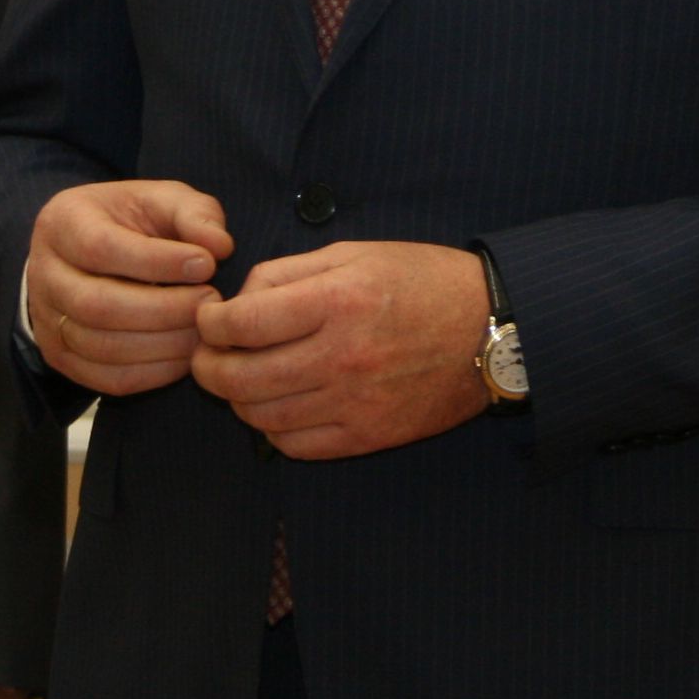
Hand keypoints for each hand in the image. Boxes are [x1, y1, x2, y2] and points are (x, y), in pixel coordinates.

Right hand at [27, 179, 234, 396]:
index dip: (157, 261)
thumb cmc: (133, 222)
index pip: (101, 248)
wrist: (89, 254)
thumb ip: (194, 214)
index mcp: (62, 223)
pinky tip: (185, 354)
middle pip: (98, 305)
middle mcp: (44, 274)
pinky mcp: (63, 359)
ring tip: (203, 329)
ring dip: (163, 344)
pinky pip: (108, 379)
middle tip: (211, 301)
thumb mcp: (162, 200)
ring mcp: (48, 322)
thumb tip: (219, 246)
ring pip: (102, 347)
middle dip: (164, 309)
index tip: (207, 263)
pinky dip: (154, 373)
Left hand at [188, 241, 489, 459]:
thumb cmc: (422, 281)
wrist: (490, 329)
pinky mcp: (368, 435)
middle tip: (207, 356)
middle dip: (209, 367)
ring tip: (241, 379)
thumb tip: (239, 301)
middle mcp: (343, 355)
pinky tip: (278, 407)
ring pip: (262, 416)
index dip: (210, 323)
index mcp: (338, 300)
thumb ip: (289, 272)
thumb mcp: (355, 252)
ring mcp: (355, 402)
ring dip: (238, 400)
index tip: (209, 319)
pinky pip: (296, 445)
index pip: (243, 323)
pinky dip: (273, 430)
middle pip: (241, 378)